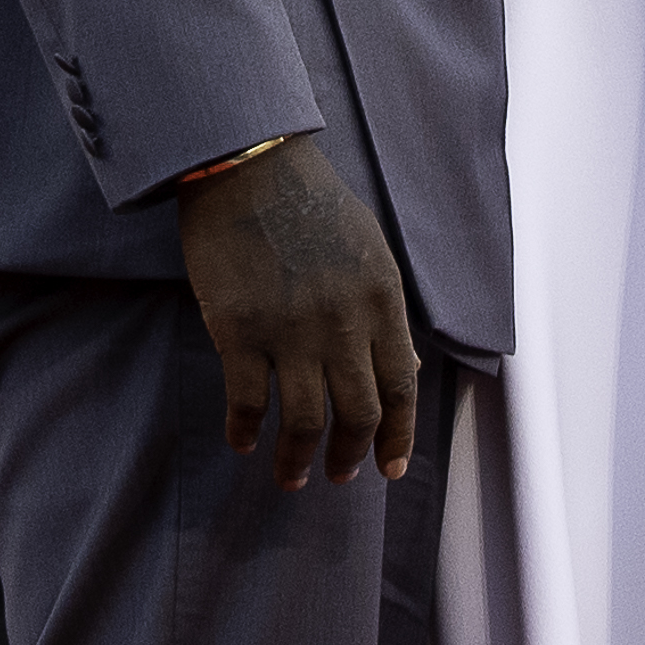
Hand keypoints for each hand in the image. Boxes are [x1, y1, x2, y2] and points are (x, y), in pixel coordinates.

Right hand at [176, 134, 421, 489]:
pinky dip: (246, 431)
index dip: (399, 435)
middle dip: (352, 456)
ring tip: (292, 477)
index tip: (391, 468)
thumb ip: (384, 311)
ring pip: (306, 421)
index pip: (402, 385)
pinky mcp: (240, 331)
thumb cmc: (311, 203)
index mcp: (382, 297)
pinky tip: (244, 442)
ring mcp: (292, 329)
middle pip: (359, 413)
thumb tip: (404, 372)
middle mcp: (344, 320)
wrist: (249, 166)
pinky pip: (247, 402)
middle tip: (340, 478)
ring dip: (299, 460)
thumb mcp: (369, 251)